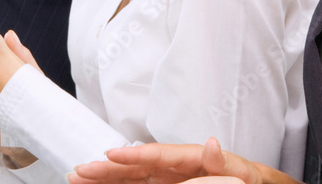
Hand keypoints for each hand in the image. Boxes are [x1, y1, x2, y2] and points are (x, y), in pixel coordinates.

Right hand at [69, 138, 279, 183]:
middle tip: (80, 171)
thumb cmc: (243, 177)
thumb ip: (220, 161)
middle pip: (133, 166)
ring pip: (128, 178)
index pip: (155, 155)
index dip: (132, 156)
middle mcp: (170, 166)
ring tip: (77, 177)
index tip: (110, 155)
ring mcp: (164, 178)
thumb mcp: (239, 170)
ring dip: (103, 178)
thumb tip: (212, 144)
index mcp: (187, 157)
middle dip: (106, 169)